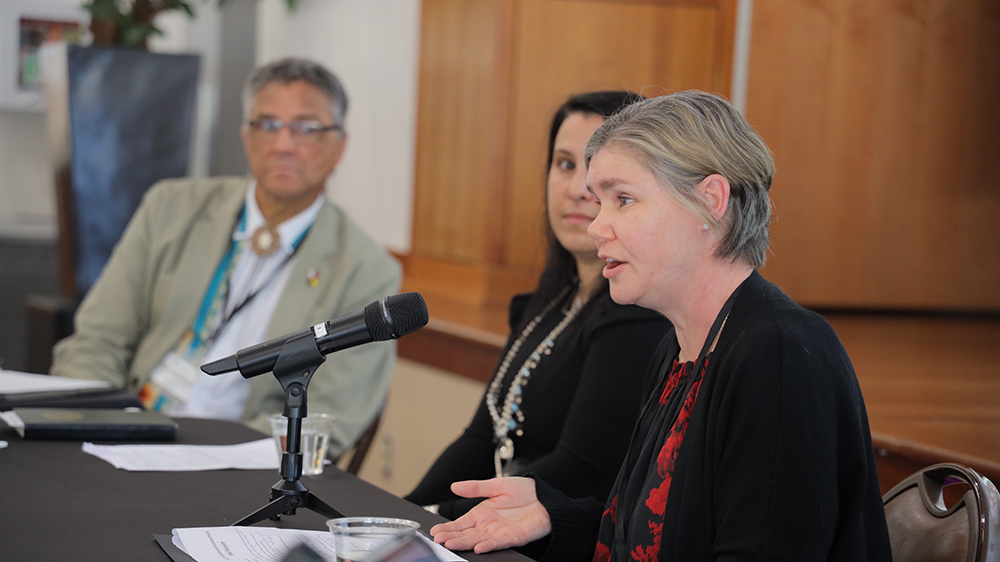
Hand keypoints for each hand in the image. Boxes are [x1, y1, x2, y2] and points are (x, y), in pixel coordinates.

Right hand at [429, 477, 551, 553]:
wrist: (546, 496)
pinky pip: (498, 543)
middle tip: (437, 540)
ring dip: (464, 544)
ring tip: (450, 545)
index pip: (460, 524)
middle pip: (465, 534)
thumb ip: (476, 488)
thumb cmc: (524, 491)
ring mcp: (499, 533)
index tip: (434, 532)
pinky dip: (487, 546)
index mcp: (481, 514)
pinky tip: (478, 548)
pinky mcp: (514, 538)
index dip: (447, 528)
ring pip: (477, 541)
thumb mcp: (497, 485)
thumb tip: (454, 486)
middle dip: (451, 538)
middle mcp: (488, 526)